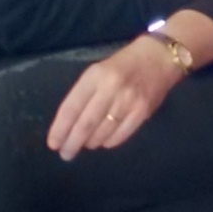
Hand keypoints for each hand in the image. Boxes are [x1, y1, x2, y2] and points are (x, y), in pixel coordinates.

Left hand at [45, 37, 186, 160]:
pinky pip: (119, 136)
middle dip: (72, 143)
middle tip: (66, 154)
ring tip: (86, 144)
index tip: (53, 143)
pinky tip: (104, 140)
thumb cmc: (123, 65)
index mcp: (95, 76)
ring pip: (102, 133)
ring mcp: (128, 101)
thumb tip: (69, 126)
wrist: (159, 58)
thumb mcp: (98, 72)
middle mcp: (110, 88)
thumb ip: (84, 95)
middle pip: (85, 125)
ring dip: (90, 143)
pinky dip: (108, 142)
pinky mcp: (142, 112)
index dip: (60, 129)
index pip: (71, 108)